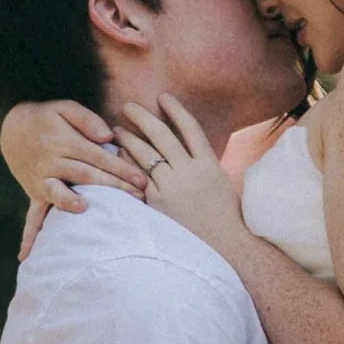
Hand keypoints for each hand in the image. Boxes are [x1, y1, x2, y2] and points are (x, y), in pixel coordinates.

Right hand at [2, 100, 148, 260]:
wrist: (13, 127)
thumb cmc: (48, 117)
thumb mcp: (65, 107)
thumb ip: (86, 119)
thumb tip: (107, 135)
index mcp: (64, 141)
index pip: (98, 156)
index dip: (120, 168)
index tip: (142, 180)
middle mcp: (51, 161)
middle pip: (86, 176)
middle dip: (113, 188)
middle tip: (138, 199)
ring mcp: (41, 178)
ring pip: (61, 192)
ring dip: (74, 204)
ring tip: (88, 212)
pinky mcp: (35, 191)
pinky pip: (33, 213)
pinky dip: (31, 233)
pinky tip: (29, 253)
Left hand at [118, 96, 248, 248]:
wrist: (224, 246)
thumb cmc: (225, 217)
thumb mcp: (221, 182)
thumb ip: (203, 163)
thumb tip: (186, 148)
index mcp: (209, 164)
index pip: (190, 128)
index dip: (176, 110)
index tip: (163, 97)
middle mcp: (190, 172)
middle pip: (163, 136)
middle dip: (144, 118)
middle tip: (129, 106)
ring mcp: (173, 188)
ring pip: (146, 156)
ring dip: (130, 140)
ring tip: (118, 130)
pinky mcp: (158, 204)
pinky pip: (139, 179)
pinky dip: (128, 165)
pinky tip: (119, 157)